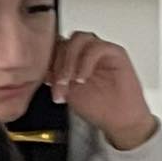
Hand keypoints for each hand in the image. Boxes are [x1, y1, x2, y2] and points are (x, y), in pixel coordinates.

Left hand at [49, 30, 155, 149]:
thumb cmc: (99, 108)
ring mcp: (101, 50)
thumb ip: (56, 77)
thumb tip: (41, 69)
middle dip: (58, 65)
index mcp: (74, 58)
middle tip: (60, 85)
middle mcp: (86, 51)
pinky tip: (83, 78)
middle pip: (65, 41)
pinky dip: (86, 61)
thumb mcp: (68, 92)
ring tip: (70, 80)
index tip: (48, 82)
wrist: (120, 121)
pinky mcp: (115, 52)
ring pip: (79, 39)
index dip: (49, 62)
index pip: (56, 47)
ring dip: (70, 59)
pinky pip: (96, 47)